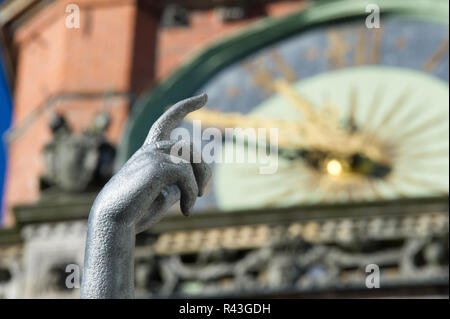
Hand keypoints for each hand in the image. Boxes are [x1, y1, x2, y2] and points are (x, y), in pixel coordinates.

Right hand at [89, 94, 211, 232]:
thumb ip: (178, 185)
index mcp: (149, 151)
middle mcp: (150, 148)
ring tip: (192, 202)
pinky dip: (191, 193)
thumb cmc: (136, 211)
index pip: (167, 121)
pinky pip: (186, 174)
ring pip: (191, 158)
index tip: (204, 97)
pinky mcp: (156, 167)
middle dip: (203, 170)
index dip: (185, 106)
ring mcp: (151, 155)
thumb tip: (199, 183)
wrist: (113, 222)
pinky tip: (186, 211)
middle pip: (189, 148)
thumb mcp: (163, 195)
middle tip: (201, 194)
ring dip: (198, 182)